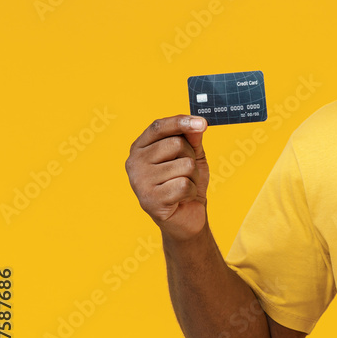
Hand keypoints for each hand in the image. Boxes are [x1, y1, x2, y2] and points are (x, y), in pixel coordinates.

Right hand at [125, 115, 209, 240]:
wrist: (187, 216)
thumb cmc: (186, 182)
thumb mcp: (193, 156)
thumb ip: (192, 138)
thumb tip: (196, 123)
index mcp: (140, 148)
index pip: (159, 126)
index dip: (181, 121)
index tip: (202, 122)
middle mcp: (134, 162)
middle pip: (176, 144)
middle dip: (191, 157)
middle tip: (186, 173)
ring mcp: (139, 182)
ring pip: (184, 165)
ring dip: (193, 177)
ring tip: (183, 186)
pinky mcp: (150, 200)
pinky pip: (184, 185)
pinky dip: (191, 191)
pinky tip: (182, 198)